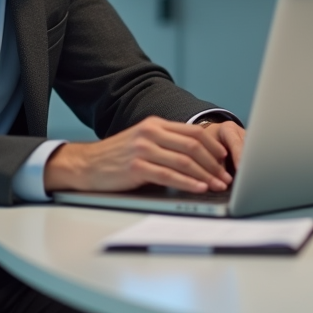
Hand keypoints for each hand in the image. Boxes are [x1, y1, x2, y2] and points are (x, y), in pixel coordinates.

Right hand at [43, 116, 243, 194]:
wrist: (86, 165)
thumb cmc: (117, 157)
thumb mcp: (142, 141)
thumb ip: (166, 143)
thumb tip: (197, 158)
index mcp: (155, 124)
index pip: (193, 132)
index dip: (213, 146)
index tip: (225, 159)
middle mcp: (151, 133)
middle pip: (193, 146)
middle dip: (214, 163)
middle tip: (226, 176)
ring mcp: (144, 149)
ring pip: (185, 161)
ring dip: (206, 175)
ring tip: (217, 185)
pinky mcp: (137, 166)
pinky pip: (169, 175)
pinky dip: (188, 182)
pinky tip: (199, 187)